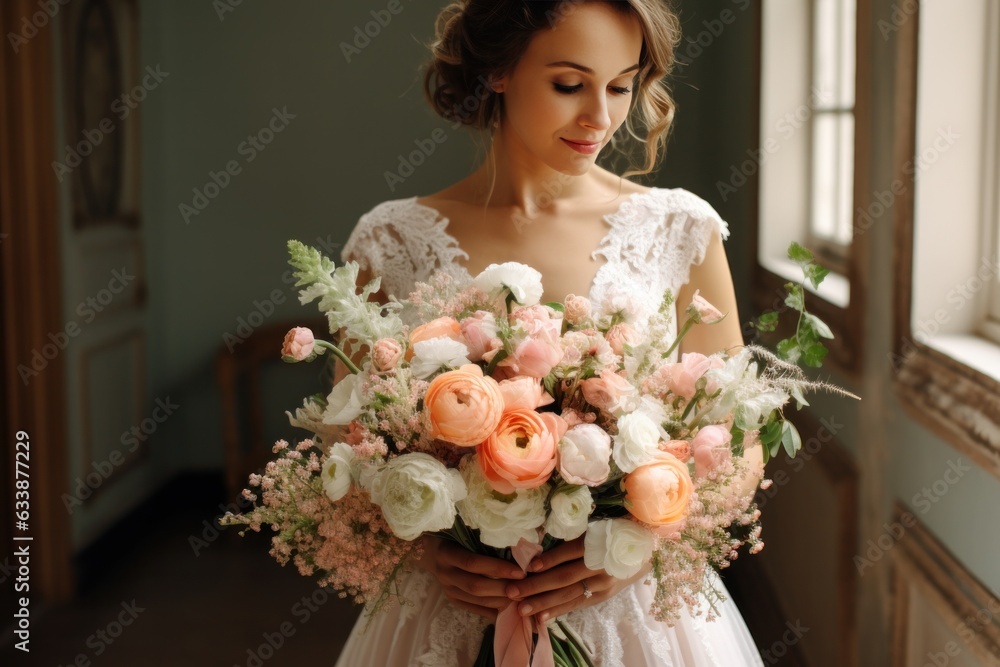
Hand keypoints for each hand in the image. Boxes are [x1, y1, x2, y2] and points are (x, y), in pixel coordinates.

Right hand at [415, 534, 526, 622]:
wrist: (430, 551)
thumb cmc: (454, 536)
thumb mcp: (464, 532)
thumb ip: (484, 538)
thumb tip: (518, 544)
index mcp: (447, 553)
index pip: (473, 562)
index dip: (497, 568)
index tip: (521, 570)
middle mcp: (446, 573)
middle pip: (476, 585)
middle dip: (503, 588)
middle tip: (525, 587)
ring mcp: (448, 589)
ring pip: (477, 600)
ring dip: (501, 600)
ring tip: (522, 598)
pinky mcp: (453, 600)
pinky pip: (476, 609)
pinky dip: (494, 610)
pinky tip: (510, 608)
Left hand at [503, 535, 651, 621]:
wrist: (646, 549)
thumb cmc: (614, 531)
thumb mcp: (596, 525)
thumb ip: (572, 532)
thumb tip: (538, 537)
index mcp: (599, 542)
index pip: (570, 552)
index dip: (549, 559)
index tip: (528, 566)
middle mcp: (601, 565)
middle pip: (565, 577)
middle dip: (536, 586)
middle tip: (513, 591)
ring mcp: (602, 583)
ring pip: (569, 594)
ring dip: (543, 602)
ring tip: (521, 608)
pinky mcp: (603, 595)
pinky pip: (577, 604)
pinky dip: (558, 611)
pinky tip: (541, 617)